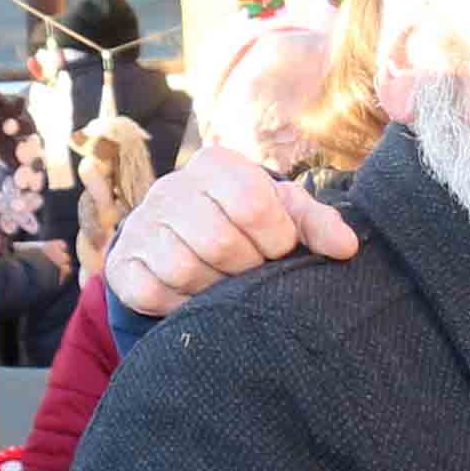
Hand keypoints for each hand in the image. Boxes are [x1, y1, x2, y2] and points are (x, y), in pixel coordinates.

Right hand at [106, 149, 356, 317]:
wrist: (183, 241)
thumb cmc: (245, 226)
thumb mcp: (284, 214)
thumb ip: (317, 224)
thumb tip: (346, 248)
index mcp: (216, 166)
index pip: (251, 203)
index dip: (275, 238)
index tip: (279, 249)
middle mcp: (172, 188)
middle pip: (218, 242)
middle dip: (246, 268)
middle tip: (251, 272)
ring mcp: (142, 226)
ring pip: (184, 269)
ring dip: (214, 289)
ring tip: (225, 284)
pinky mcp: (122, 264)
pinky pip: (153, 292)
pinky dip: (181, 305)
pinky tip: (194, 297)